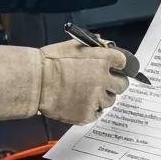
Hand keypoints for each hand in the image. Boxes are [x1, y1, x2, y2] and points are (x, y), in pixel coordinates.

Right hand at [0, 40, 136, 125]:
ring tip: (86, 93)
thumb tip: (105, 45)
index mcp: (102, 60)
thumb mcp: (74, 45)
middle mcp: (103, 79)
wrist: (36, 83)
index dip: (120, 65)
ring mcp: (96, 98)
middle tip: (103, 83)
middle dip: (115, 83)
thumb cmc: (50, 63)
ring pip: (110, 100)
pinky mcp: (87, 114)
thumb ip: (94, 47)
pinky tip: (80, 102)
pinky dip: (92, 109)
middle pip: (122, 85)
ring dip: (102, 97)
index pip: (125, 62)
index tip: (116, 68)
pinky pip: (98, 113)